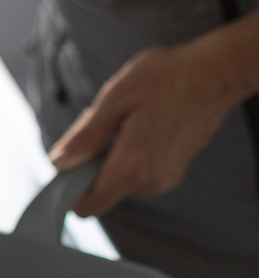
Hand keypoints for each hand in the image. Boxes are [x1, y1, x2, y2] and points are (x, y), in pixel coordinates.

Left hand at [49, 28, 254, 218]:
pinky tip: (140, 124)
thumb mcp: (115, 100)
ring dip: (112, 156)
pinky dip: (130, 154)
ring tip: (126, 120)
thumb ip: (85, 137)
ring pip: (120, 179)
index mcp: (133, 169)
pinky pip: (139, 171)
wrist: (217, 72)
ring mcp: (166, 177)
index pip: (90, 205)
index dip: (71, 190)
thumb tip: (59, 161)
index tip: (65, 166)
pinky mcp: (174, 169)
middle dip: (92, 164)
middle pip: (103, 190)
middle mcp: (151, 182)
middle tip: (102, 126)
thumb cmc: (168, 79)